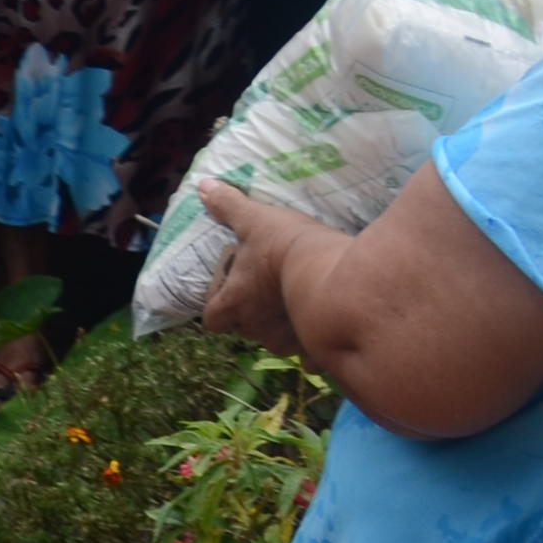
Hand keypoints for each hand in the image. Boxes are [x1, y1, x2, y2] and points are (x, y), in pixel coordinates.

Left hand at [193, 181, 311, 353]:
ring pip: (277, 342)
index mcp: (235, 301)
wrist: (338, 274)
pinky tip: (322, 328)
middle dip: (253, 316)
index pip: (213, 320)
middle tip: (269, 293)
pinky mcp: (314, 350)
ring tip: (297, 304)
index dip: (218, 309)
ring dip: (283, 328)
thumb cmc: (286, 246)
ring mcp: (285, 342)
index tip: (230, 295)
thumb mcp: (254, 220)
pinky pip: (309, 357)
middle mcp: (255, 328)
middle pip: (246, 330)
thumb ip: (228, 206)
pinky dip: (312, 347)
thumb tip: (203, 186)